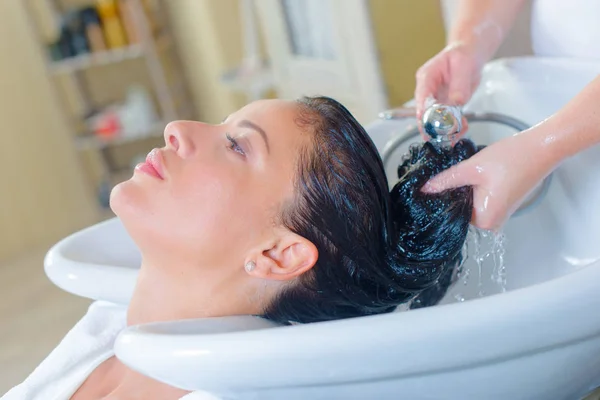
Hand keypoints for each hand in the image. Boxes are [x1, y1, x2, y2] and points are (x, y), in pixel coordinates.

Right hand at [415, 42, 482, 137]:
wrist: (470, 55)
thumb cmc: (463, 54)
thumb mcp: (463, 65)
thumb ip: (459, 84)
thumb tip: (456, 102)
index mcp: (427, 76)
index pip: (422, 95)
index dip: (423, 110)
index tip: (426, 123)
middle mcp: (428, 90)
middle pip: (424, 111)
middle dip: (431, 125)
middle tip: (439, 137)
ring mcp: (436, 99)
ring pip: (435, 119)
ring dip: (444, 129)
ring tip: (454, 136)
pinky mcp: (446, 106)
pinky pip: (448, 119)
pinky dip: (454, 127)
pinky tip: (461, 130)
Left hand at [421, 132, 557, 230]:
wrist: (541, 148)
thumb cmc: (512, 158)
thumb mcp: (472, 168)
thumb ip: (446, 180)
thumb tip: (424, 189)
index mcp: (484, 221)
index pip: (450, 213)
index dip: (440, 197)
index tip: (429, 185)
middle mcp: (492, 224)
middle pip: (459, 209)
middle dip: (452, 192)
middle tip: (449, 174)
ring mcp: (498, 216)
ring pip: (468, 203)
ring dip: (463, 189)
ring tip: (467, 172)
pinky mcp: (501, 206)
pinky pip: (478, 200)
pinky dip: (473, 188)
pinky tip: (475, 175)